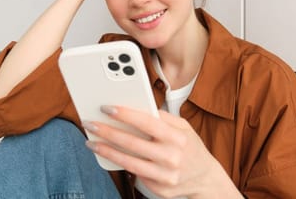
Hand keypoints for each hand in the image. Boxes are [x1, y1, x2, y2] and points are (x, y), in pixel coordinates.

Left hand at [84, 106, 242, 198]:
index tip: (106, 108)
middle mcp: (171, 157)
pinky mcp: (159, 189)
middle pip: (132, 143)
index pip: (147, 122)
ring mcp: (165, 176)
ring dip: (106, 151)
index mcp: (178, 137)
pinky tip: (108, 155)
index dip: (125, 114)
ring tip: (91, 142)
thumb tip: (136, 107)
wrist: (205, 178)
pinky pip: (135, 175)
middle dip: (108, 132)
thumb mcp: (184, 127)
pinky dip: (119, 164)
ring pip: (128, 162)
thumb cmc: (190, 147)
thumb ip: (163, 117)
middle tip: (90, 124)